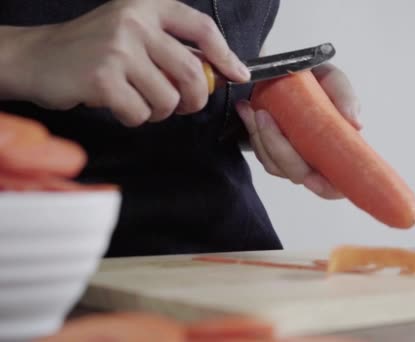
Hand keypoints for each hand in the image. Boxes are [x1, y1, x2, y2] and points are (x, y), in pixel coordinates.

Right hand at [6, 0, 248, 126]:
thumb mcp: (131, 31)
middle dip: (195, 99)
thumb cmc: (90, 48)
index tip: (238, 74)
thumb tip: (215, 73)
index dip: (226, 54)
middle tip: (184, 106)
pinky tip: (119, 106)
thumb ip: (169, 46)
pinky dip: (135, 119)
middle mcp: (134, 22)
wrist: (37, 57)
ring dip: (160, 112)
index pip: (201, 27)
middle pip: (192, 73)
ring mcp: (118, 49)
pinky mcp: (103, 78)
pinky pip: (140, 113)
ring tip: (140, 102)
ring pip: (168, 99)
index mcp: (146, 6)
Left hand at [236, 63, 360, 198]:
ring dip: (261, 138)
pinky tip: (247, 109)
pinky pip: (261, 153)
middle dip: (278, 148)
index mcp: (339, 152)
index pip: (334, 186)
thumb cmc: (320, 82)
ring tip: (254, 109)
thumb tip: (356, 124)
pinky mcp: (274, 152)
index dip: (324, 187)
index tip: (310, 178)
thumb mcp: (334, 81)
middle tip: (264, 116)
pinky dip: (252, 132)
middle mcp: (316, 162)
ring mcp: (294, 159)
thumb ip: (345, 98)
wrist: (296, 72)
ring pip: (275, 165)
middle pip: (298, 174)